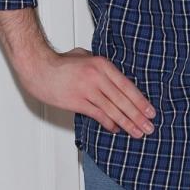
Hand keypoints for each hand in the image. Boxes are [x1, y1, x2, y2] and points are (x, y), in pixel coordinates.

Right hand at [19, 46, 156, 138]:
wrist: (38, 68)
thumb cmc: (60, 62)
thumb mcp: (85, 56)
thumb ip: (100, 67)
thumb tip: (113, 79)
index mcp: (102, 64)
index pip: (127, 86)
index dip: (140, 101)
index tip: (151, 111)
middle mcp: (97, 77)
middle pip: (123, 100)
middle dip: (138, 116)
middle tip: (149, 127)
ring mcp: (87, 90)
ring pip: (113, 110)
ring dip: (127, 123)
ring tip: (137, 132)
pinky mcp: (77, 101)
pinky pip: (98, 115)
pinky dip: (109, 123)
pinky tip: (116, 130)